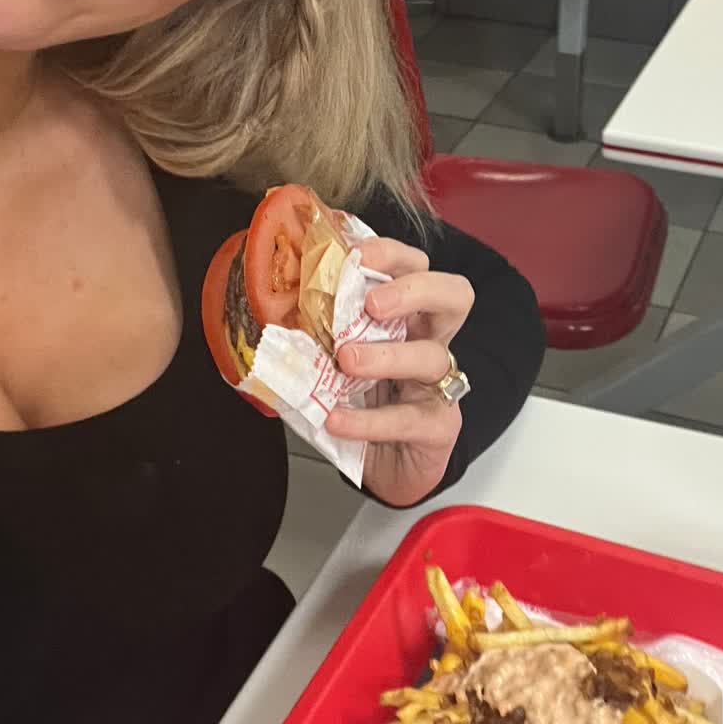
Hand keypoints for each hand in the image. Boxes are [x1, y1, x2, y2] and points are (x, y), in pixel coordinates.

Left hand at [325, 236, 474, 507]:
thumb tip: (268, 309)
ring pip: (431, 357)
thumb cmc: (360, 406)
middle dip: (414, 290)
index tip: (356, 256)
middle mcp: (431, 342)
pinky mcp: (438, 427)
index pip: (416, 267)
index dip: (393, 254)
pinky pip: (409, 419)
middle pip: (454, 296)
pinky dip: (370, 420)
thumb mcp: (333, 362)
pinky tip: (337, 419)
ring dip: (386, 355)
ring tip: (347, 361)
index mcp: (407, 317)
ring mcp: (440, 385)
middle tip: (372, 303)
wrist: (383, 469)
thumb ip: (315, 335)